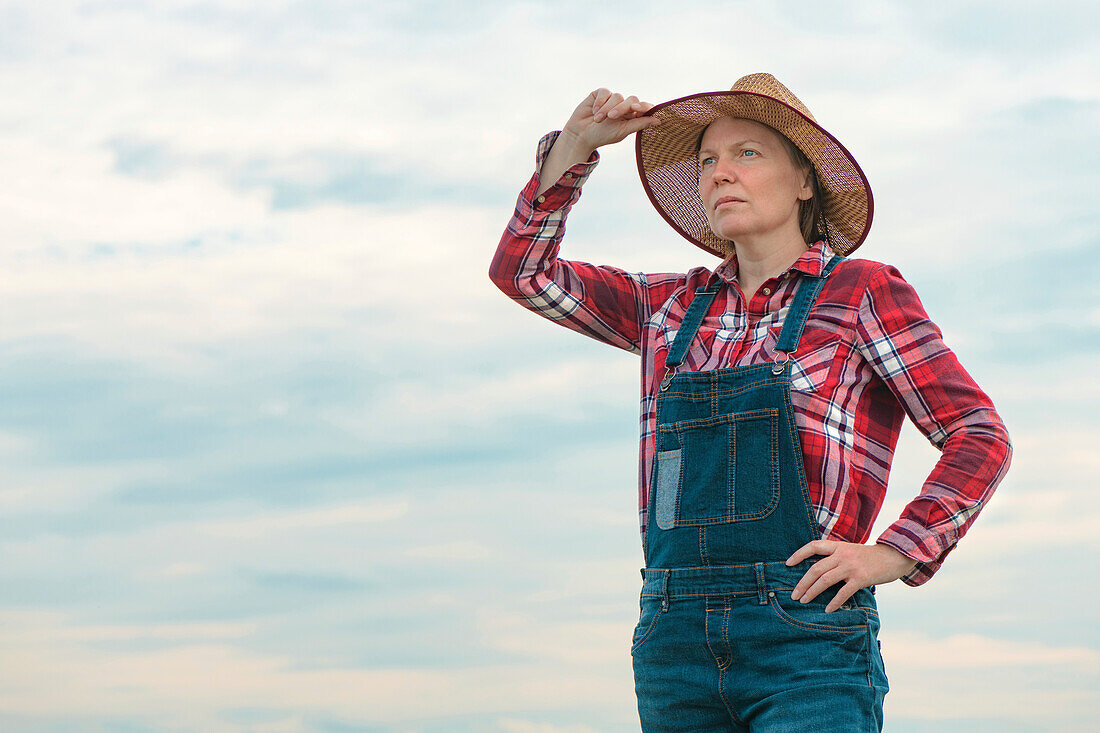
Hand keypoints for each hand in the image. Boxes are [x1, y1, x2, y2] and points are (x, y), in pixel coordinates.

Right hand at [560, 88, 659, 152]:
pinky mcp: (600, 94)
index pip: (643, 107)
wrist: (580, 135)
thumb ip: (639, 124)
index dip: (643, 106)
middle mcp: (623, 106)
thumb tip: (659, 120)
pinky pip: (604, 92)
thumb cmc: (602, 136)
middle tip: (611, 117)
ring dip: (606, 108)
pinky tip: (594, 111)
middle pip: (630, 100)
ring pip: (617, 96)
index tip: (638, 108)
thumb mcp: (622, 131)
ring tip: (598, 119)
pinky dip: (600, 102)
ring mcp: (612, 99)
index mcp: (632, 116)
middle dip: (621, 108)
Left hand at [785, 540, 917, 612]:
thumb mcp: (851, 550)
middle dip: (802, 583)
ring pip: (825, 580)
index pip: (813, 546)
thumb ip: (836, 556)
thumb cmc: (870, 556)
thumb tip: (818, 569)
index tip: (787, 563)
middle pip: (815, 569)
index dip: (799, 554)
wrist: (895, 556)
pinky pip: (843, 592)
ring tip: (803, 601)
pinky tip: (827, 610)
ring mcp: (851, 567)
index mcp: (838, 546)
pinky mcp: (861, 578)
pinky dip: (833, 602)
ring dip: (811, 592)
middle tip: (794, 594)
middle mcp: (842, 555)